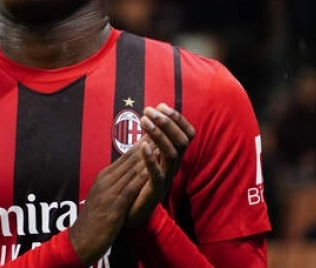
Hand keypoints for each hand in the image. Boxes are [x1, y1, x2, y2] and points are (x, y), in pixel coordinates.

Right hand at [67, 143, 150, 264]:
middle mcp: (107, 179)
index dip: (141, 143)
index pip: (125, 156)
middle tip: (161, 129)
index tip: (153, 132)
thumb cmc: (93, 221)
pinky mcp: (115, 203)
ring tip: (161, 143)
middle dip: (147, 143)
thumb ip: (113, 185)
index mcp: (104, 177)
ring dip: (148, 155)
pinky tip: (153, 170)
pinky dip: (143, 176)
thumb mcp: (102, 197)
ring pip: (132, 169)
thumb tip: (124, 176)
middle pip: (130, 158)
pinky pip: (132, 187)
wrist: (82, 239)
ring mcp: (110, 190)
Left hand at [125, 103, 194, 227]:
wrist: (129, 210)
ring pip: (171, 154)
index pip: (186, 134)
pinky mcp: (155, 191)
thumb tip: (155, 111)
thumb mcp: (148, 154)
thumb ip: (152, 136)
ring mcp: (166, 178)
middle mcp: (173, 166)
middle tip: (149, 110)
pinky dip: (151, 159)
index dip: (177, 119)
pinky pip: (157, 175)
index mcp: (172, 156)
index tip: (161, 106)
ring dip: (158, 135)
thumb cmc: (139, 180)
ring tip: (144, 120)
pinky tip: (142, 146)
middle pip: (181, 141)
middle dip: (167, 123)